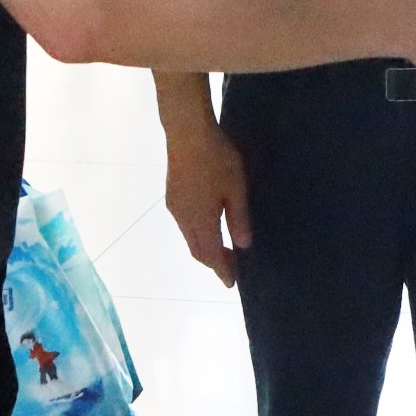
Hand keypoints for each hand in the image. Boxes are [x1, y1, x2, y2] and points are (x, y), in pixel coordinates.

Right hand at [163, 117, 253, 285]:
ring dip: (205, 247)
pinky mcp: (172, 195)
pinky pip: (185, 225)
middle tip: (231, 266)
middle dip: (213, 262)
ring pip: (189, 237)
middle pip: (197, 250)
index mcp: (201, 221)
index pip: (211, 255)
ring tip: (223, 249)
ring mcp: (175, 207)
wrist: (187, 132)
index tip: (231, 283)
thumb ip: (239, 219)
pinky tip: (208, 226)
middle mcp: (183, 219)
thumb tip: (242, 245)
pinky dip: (197, 234)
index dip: (221, 269)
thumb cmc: (217, 160)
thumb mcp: (236, 189)